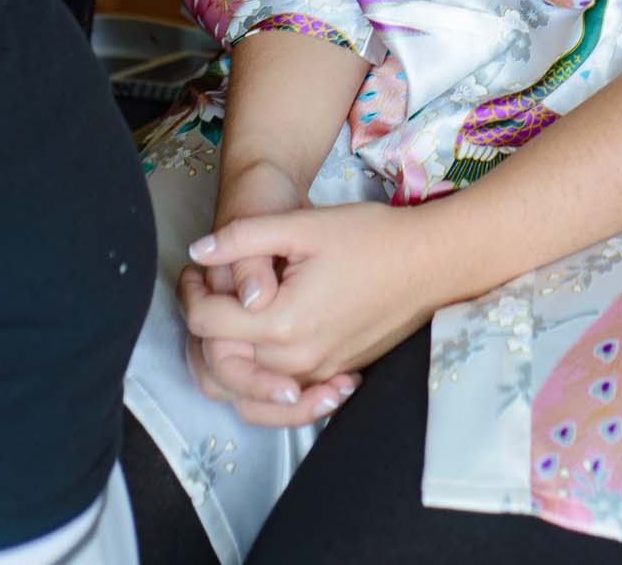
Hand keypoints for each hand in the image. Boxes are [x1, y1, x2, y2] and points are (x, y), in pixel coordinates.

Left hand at [178, 159, 359, 427]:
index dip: (191, 294)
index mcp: (283, 324)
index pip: (208, 326)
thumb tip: (196, 252)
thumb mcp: (303, 225)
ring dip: (227, 357)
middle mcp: (297, 361)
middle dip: (204, 325)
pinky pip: (283, 395)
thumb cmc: (370, 237)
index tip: (194, 269)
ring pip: (248, 389)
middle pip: (222, 363)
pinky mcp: (335, 375)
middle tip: (203, 288)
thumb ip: (244, 237)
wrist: (430, 261)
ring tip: (225, 317)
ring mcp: (319, 374)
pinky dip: (260, 377)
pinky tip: (260, 343)